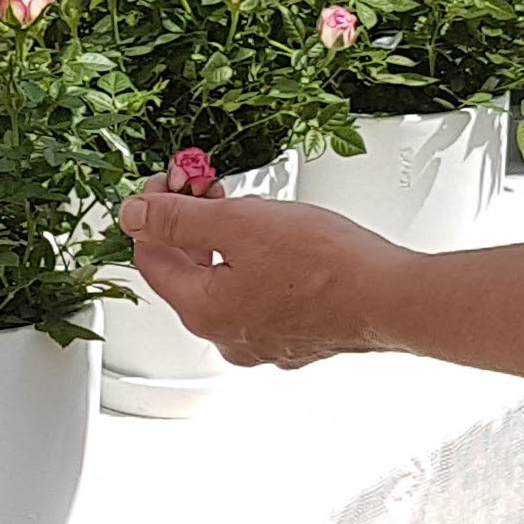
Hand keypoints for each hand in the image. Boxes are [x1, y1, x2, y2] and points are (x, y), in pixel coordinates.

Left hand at [116, 183, 406, 367]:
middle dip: (190, 221)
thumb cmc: (325, 265)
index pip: (151, 259)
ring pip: (223, 282)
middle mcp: (227, 336)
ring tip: (247, 206)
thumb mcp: (237, 222)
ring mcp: (262, 341)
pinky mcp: (294, 337)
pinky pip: (256, 295)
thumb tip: (133, 216)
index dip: (154, 211)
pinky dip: (254, 263)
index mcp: (204, 311)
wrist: (390, 297)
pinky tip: (277, 239)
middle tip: (207, 184)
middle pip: (187, 271)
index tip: (170, 182)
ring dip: (222, 240)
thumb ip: (177, 219)